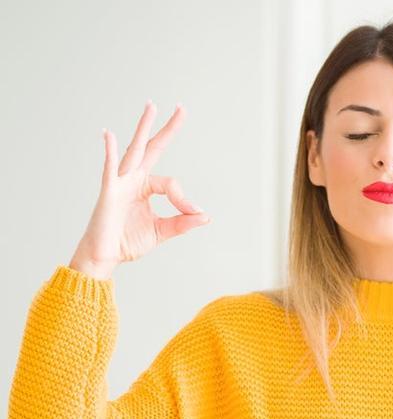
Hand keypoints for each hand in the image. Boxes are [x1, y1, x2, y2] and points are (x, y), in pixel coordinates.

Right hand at [70, 100, 208, 279]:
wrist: (104, 256)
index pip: (172, 184)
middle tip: (180, 108)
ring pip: (134, 150)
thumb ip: (183, 222)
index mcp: (145, 187)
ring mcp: (120, 183)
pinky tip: (110, 135)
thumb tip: (206, 216)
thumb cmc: (128, 241)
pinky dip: (110, 152)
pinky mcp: (108, 192)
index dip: (185, 199)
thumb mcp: (162, 231)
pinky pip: (110, 169)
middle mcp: (133, 179)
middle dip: (166, 129)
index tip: (194, 213)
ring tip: (151, 107)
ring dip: (143, 128)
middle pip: (152, 148)